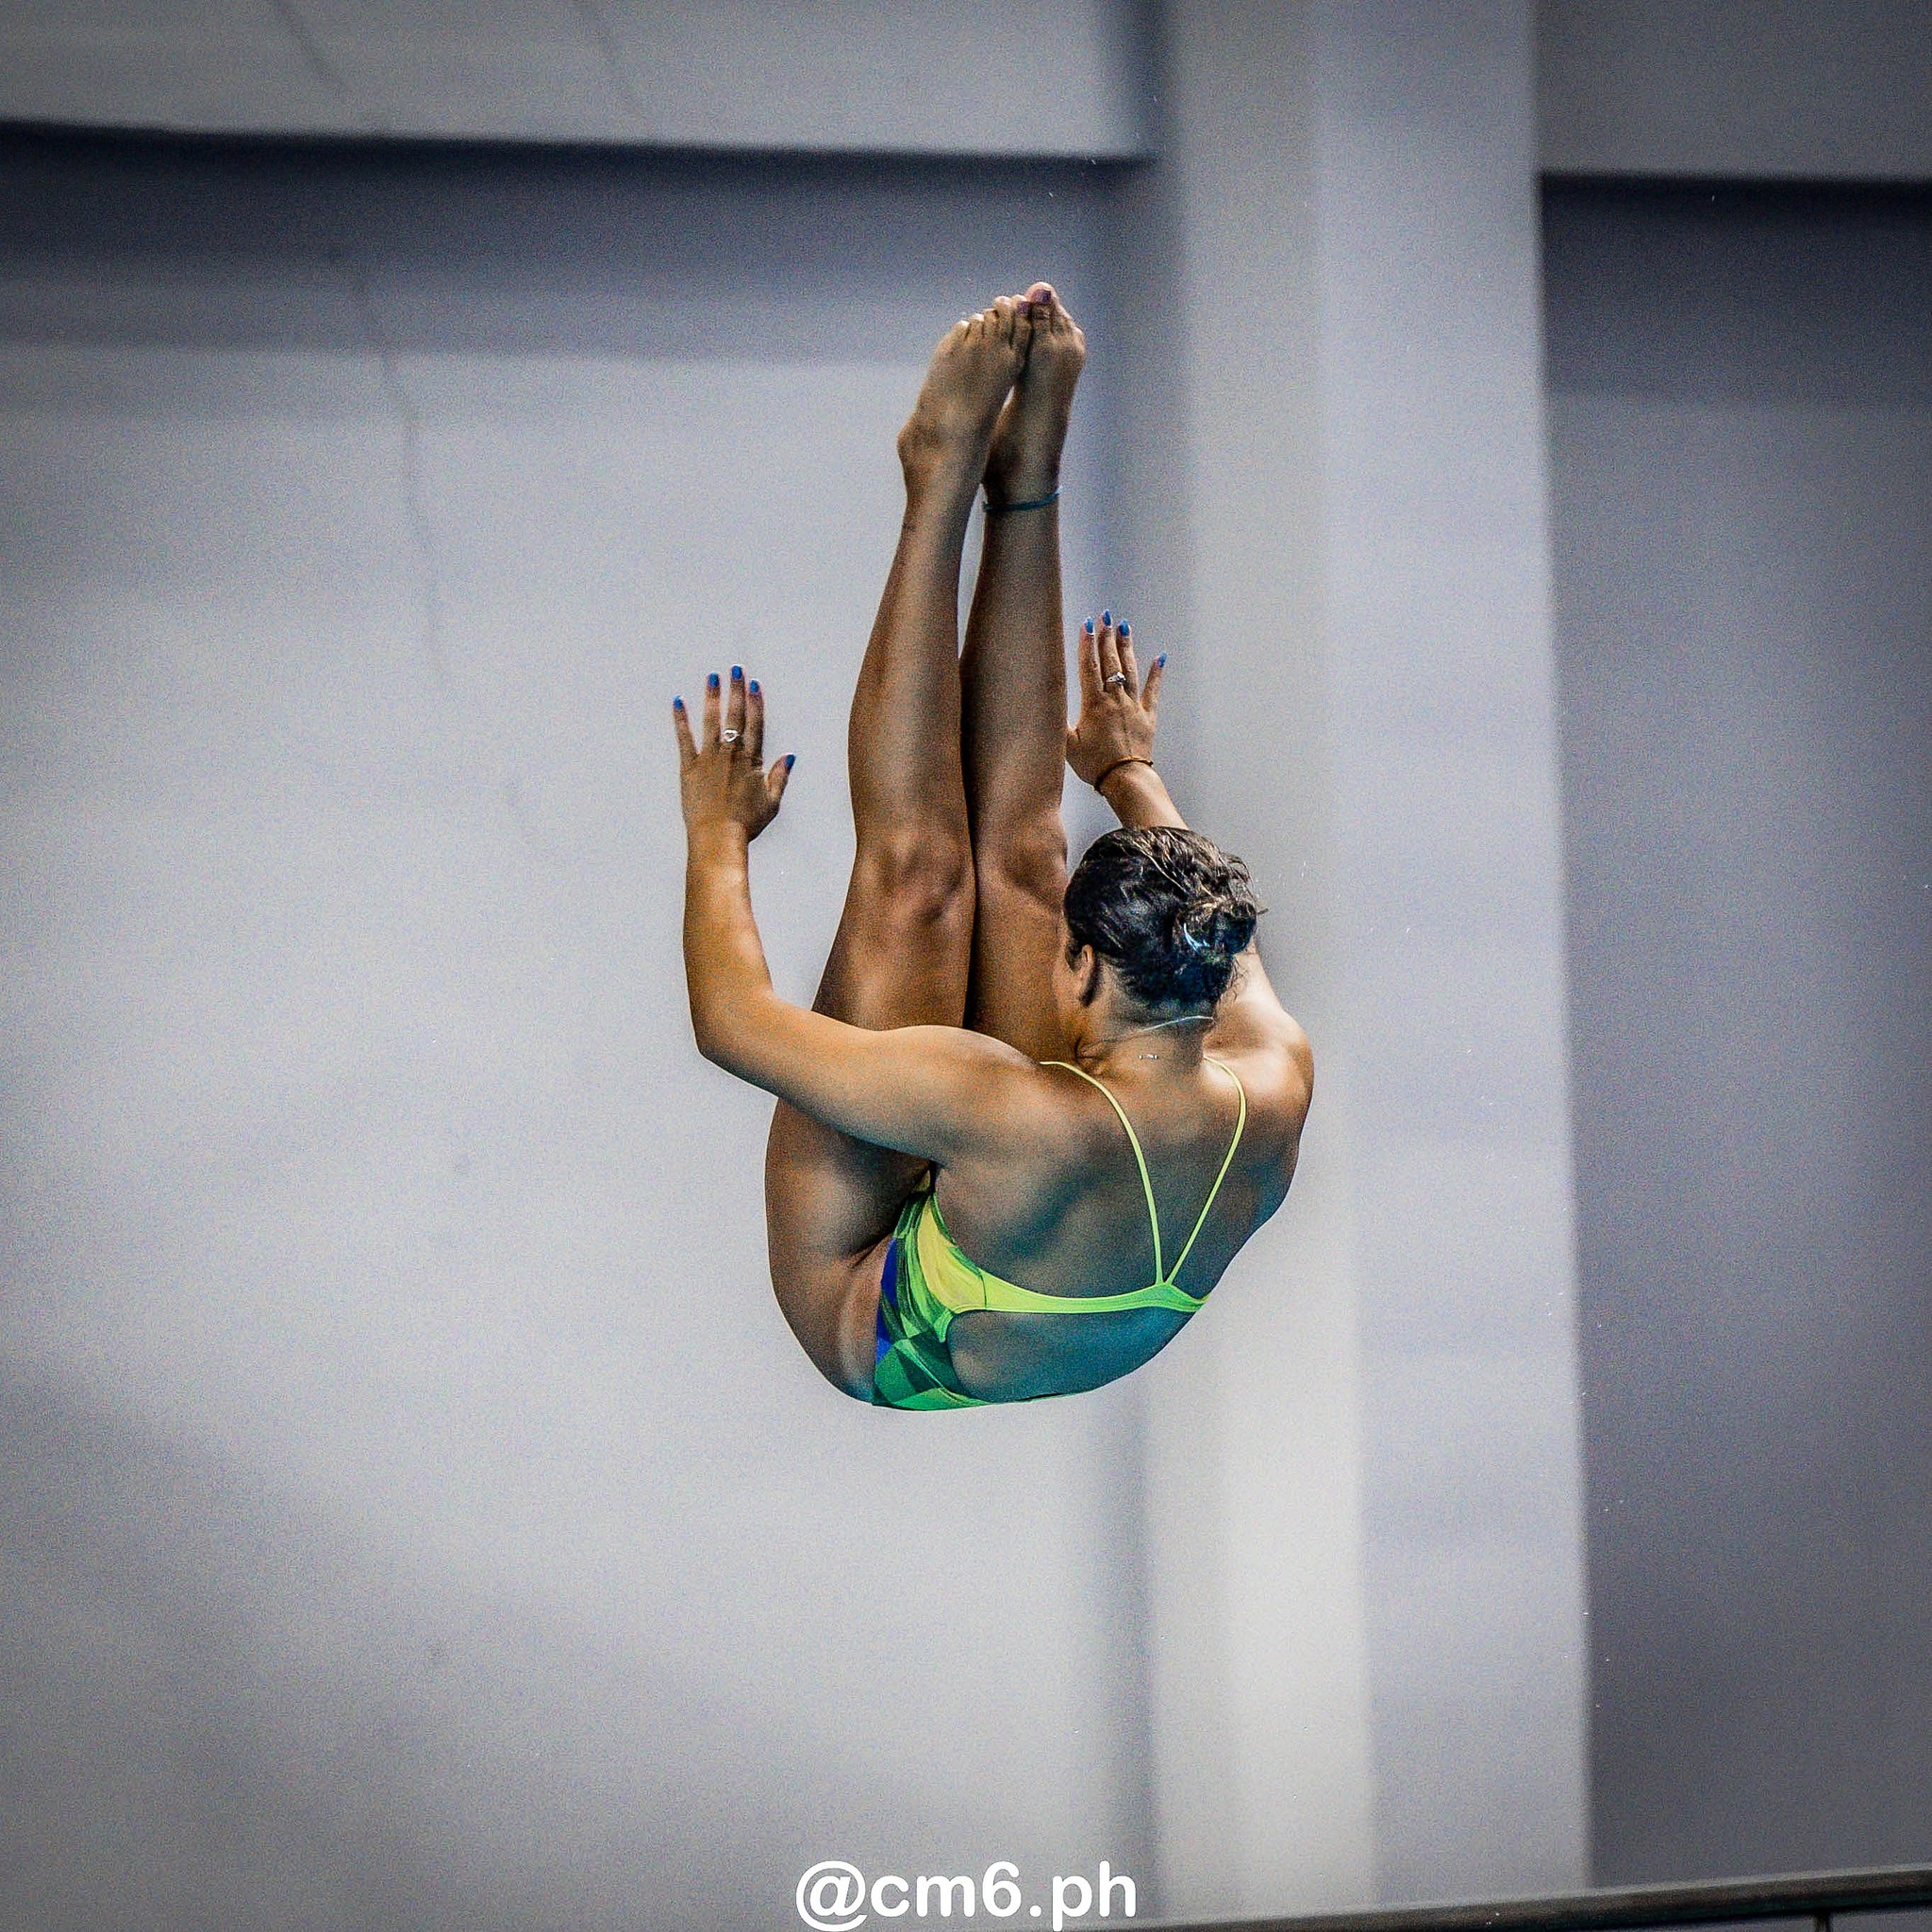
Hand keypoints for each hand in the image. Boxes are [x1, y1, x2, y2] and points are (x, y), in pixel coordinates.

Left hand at [674, 666, 792, 839]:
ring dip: (711, 697)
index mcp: (751, 761)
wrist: (718, 836)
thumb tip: (789, 756)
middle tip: (735, 669)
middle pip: (734, 715)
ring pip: (710, 721)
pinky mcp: (689, 768)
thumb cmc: (747, 823)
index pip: (755, 724)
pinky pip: (684, 739)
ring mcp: (708, 759)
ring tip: (712, 677)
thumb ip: (780, 776)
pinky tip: (678, 703)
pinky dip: (681, 720)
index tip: (754, 684)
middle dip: (735, 690)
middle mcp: (730, 754)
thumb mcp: (772, 802)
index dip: (755, 702)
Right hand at [1066, 614, 1162, 788]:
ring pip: (1130, 670)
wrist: (1125, 779)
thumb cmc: (1094, 765)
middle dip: (1107, 637)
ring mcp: (1133, 706)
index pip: (1089, 668)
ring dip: (1127, 647)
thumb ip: (1055, 723)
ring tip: (1124, 626)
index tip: (1087, 624)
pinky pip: (1153, 691)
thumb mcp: (1067, 746)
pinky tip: (1160, 657)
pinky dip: (1156, 673)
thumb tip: (1041, 706)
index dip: (1087, 644)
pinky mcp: (1147, 717)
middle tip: (1106, 616)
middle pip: (1110, 662)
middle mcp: (1115, 700)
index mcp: (1094, 704)